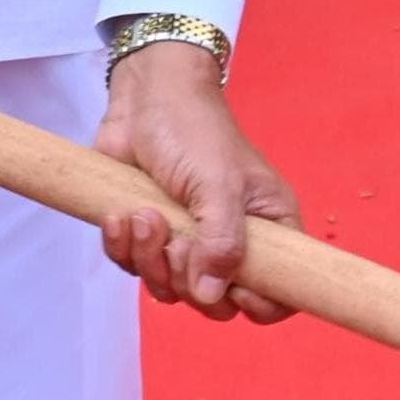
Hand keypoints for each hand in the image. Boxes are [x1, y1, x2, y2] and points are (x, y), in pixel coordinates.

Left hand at [93, 39, 299, 321]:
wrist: (144, 94)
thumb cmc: (193, 129)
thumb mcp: (218, 183)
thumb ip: (222, 243)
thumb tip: (212, 297)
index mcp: (268, 229)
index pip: (280, 294)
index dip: (259, 304)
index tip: (231, 289)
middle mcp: (230, 241)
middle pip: (216, 302)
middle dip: (187, 278)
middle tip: (175, 239)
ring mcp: (186, 239)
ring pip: (170, 288)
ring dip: (149, 259)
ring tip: (143, 215)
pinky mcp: (148, 232)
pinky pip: (134, 266)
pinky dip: (123, 248)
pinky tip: (120, 216)